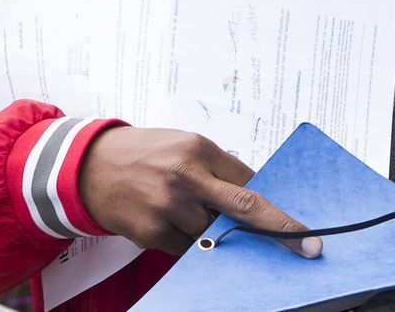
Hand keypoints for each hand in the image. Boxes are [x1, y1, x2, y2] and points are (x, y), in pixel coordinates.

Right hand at [78, 126, 321, 257]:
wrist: (88, 165)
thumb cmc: (145, 153)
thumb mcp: (185, 145)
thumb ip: (218, 169)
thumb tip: (254, 194)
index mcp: (200, 149)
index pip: (251, 180)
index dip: (274, 203)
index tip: (300, 222)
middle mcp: (186, 177)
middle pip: (245, 207)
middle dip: (279, 228)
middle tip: (306, 244)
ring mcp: (169, 207)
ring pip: (213, 233)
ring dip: (211, 230)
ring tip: (182, 209)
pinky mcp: (152, 232)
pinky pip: (187, 249)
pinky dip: (187, 241)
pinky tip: (170, 221)